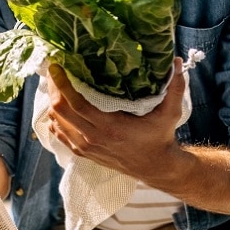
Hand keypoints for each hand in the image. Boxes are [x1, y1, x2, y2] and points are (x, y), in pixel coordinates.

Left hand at [45, 58, 188, 185]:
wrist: (155, 167)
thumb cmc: (161, 137)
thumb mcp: (171, 113)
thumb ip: (174, 87)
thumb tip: (176, 61)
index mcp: (111, 126)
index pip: (77, 104)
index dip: (63, 84)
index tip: (57, 65)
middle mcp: (94, 137)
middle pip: (61, 111)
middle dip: (54, 88)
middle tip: (54, 68)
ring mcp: (86, 147)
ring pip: (57, 122)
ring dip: (52, 102)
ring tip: (54, 82)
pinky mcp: (83, 152)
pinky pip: (60, 134)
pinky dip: (55, 119)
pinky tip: (56, 105)